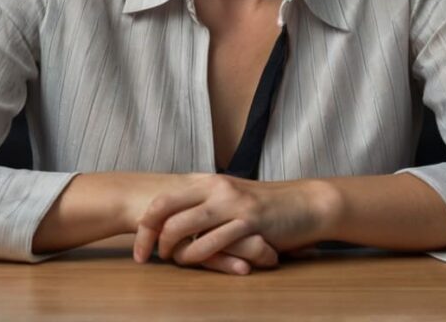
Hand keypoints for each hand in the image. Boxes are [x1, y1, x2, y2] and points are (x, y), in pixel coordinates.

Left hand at [132, 174, 333, 273]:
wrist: (306, 205)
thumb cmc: (265, 207)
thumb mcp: (230, 199)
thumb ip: (203, 206)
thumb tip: (172, 224)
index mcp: (207, 182)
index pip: (162, 200)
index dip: (144, 225)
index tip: (139, 248)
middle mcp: (215, 188)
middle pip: (164, 210)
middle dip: (149, 237)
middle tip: (148, 258)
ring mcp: (231, 204)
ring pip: (182, 227)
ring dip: (173, 251)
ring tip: (177, 261)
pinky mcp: (248, 222)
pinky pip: (212, 242)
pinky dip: (200, 257)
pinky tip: (201, 263)